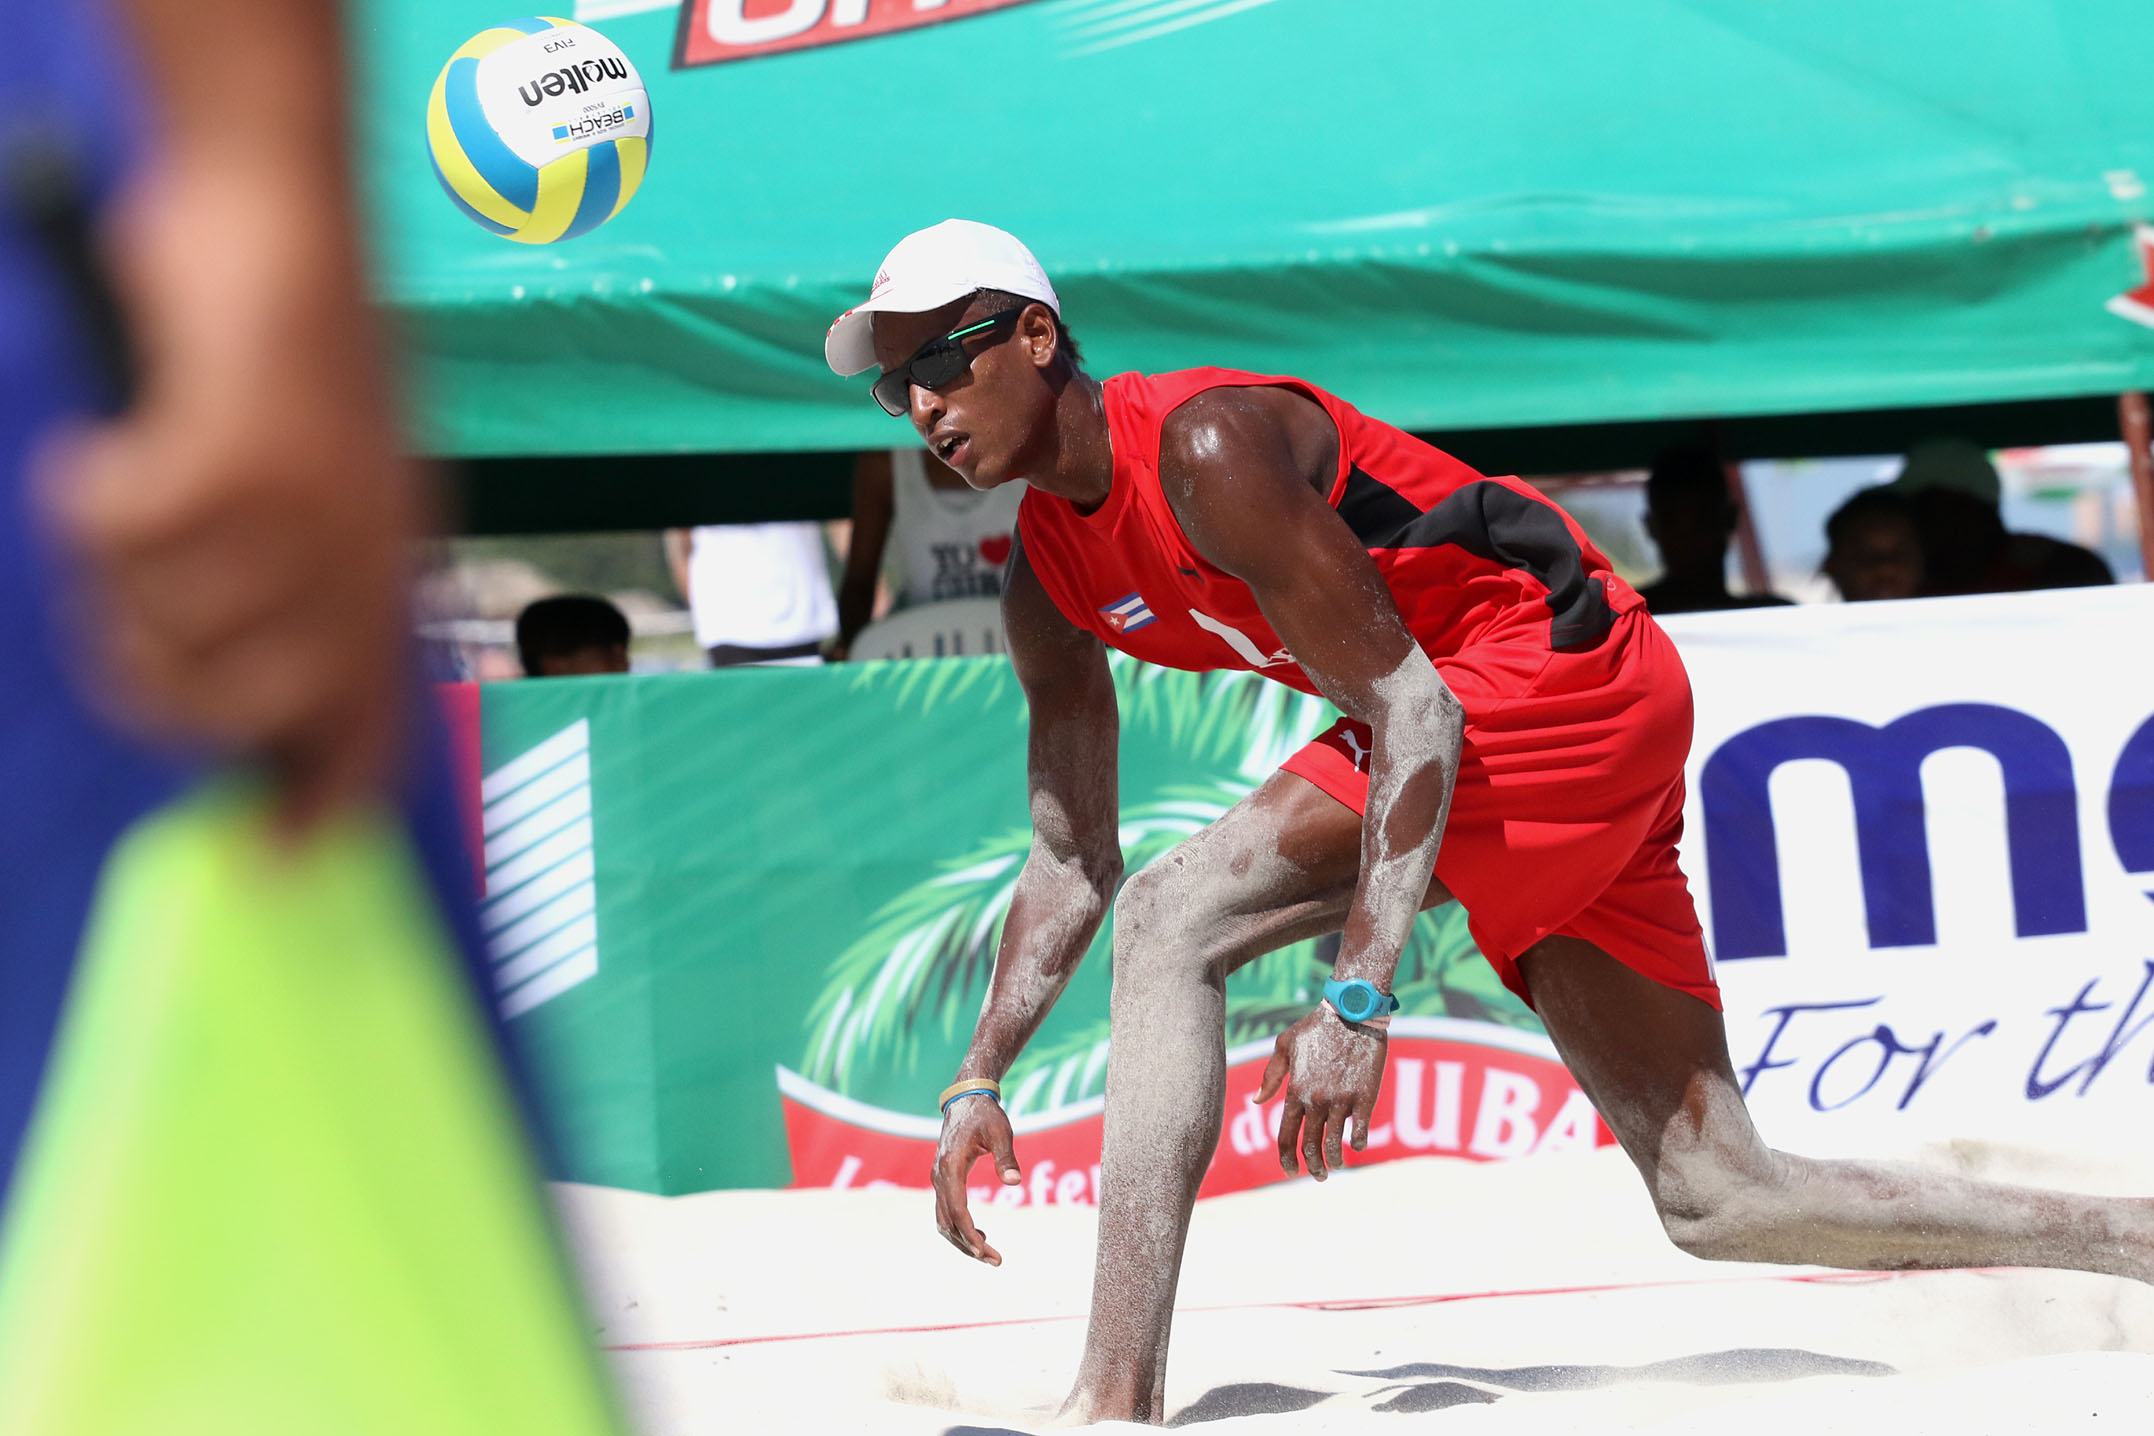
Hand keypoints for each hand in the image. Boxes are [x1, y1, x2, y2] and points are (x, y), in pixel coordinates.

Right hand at [39, 160, 418, 832]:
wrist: (278, 209)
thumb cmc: (277, 347)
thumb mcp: (313, 480)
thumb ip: (294, 582)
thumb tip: (225, 693)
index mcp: (388, 564)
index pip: (373, 719)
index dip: (326, 796)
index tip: (273, 853)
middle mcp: (363, 551)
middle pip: (248, 706)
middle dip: (162, 682)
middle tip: (126, 612)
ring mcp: (308, 506)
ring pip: (171, 620)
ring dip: (119, 566)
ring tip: (133, 487)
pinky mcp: (241, 451)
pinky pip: (124, 531)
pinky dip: (87, 493)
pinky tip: (107, 444)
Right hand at [932, 1093, 1019, 1264]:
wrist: (966, 1098)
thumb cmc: (985, 1114)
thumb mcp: (1000, 1131)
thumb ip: (1006, 1156)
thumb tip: (1014, 1182)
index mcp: (950, 1166)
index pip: (957, 1210)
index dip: (970, 1234)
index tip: (986, 1252)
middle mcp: (939, 1176)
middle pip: (948, 1222)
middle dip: (968, 1245)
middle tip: (995, 1261)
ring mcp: (938, 1179)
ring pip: (943, 1221)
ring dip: (962, 1241)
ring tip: (988, 1254)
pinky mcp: (943, 1180)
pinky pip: (946, 1212)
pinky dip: (959, 1228)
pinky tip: (980, 1236)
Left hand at [1254, 1009, 1387, 1180]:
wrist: (1352, 1011)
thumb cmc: (1316, 1026)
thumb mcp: (1285, 1045)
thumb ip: (1271, 1076)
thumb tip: (1257, 1101)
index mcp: (1295, 1091)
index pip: (1286, 1136)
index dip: (1286, 1159)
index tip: (1289, 1172)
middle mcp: (1316, 1100)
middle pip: (1310, 1146)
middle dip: (1312, 1168)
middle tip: (1317, 1176)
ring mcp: (1341, 1100)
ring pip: (1335, 1144)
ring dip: (1334, 1161)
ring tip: (1336, 1166)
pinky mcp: (1365, 1097)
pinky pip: (1361, 1131)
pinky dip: (1359, 1143)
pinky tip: (1358, 1146)